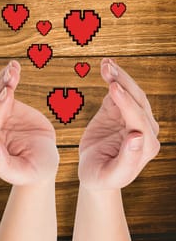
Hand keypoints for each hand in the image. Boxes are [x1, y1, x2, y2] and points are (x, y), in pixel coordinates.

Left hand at [0, 60, 58, 185]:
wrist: (41, 160)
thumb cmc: (35, 170)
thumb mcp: (24, 171)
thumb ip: (4, 164)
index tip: (9, 92)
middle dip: (1, 88)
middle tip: (13, 72)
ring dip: (2, 79)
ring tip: (14, 67)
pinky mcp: (0, 109)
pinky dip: (5, 78)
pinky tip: (13, 66)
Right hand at [78, 58, 159, 189]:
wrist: (94, 170)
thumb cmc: (101, 176)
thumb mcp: (111, 175)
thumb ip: (127, 161)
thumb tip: (137, 137)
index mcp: (146, 146)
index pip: (138, 119)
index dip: (126, 103)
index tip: (113, 87)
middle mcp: (145, 129)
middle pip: (138, 101)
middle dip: (123, 83)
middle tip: (107, 68)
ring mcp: (133, 117)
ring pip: (131, 92)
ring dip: (119, 76)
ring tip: (105, 64)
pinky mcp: (120, 109)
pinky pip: (118, 91)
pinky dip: (113, 78)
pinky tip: (106, 66)